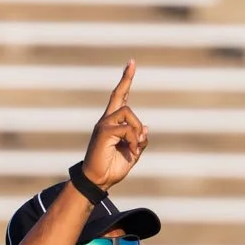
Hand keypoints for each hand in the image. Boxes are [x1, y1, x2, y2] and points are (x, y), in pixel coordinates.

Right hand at [81, 60, 147, 188]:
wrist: (99, 181)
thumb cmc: (113, 168)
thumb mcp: (133, 153)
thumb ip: (139, 140)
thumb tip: (145, 128)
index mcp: (112, 124)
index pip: (119, 97)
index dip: (125, 80)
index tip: (131, 63)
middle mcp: (106, 120)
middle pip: (119, 96)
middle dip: (126, 79)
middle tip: (133, 69)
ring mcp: (103, 125)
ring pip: (128, 113)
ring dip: (136, 131)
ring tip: (134, 148)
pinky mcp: (103, 131)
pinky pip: (127, 129)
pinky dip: (134, 141)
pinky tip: (132, 152)